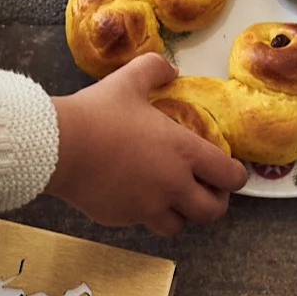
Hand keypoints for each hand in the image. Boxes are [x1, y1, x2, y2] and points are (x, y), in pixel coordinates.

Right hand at [45, 54, 248, 236]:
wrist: (59, 146)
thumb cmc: (99, 112)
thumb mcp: (129, 80)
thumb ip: (155, 69)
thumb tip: (170, 69)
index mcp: (184, 152)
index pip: (230, 177)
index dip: (236, 177)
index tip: (229, 172)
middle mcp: (173, 185)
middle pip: (212, 212)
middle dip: (214, 203)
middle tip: (205, 191)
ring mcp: (148, 207)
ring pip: (178, 226)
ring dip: (180, 214)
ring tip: (171, 199)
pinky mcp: (122, 218)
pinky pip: (142, 223)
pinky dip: (144, 213)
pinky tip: (133, 195)